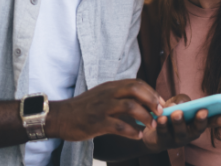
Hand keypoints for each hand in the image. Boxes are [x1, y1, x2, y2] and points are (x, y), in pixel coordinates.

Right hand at [47, 79, 162, 141]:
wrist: (60, 117)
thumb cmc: (84, 108)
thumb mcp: (102, 95)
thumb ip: (119, 95)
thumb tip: (141, 100)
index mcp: (111, 86)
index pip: (136, 83)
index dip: (152, 92)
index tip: (161, 103)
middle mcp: (108, 93)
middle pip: (136, 90)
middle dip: (152, 101)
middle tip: (160, 113)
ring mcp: (102, 107)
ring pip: (130, 106)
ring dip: (145, 117)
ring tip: (151, 126)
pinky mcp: (97, 122)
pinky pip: (119, 125)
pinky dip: (132, 131)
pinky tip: (138, 136)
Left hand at [142, 94, 220, 151]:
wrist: (152, 131)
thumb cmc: (170, 114)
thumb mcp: (178, 103)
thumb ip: (182, 100)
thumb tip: (181, 104)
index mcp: (198, 123)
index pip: (213, 121)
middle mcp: (191, 133)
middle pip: (198, 128)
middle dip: (201, 120)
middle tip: (203, 111)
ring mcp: (178, 139)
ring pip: (181, 132)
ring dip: (180, 122)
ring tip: (178, 113)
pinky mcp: (163, 141)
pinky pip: (164, 133)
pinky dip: (163, 125)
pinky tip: (162, 118)